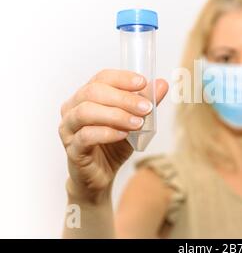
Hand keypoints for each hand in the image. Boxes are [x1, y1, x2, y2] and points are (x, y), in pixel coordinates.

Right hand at [58, 69, 167, 202]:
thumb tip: (161, 83)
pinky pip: (85, 136)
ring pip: (86, 112)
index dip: (122, 78)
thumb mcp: (134, 120)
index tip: (143, 83)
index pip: (101, 78)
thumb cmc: (114, 144)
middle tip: (145, 107)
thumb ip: (146, 102)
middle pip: (93, 92)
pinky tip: (123, 134)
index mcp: (86, 96)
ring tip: (137, 122)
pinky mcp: (72, 148)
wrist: (101, 175)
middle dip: (123, 98)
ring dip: (116, 115)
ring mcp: (68, 128)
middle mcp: (72, 108)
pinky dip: (107, 133)